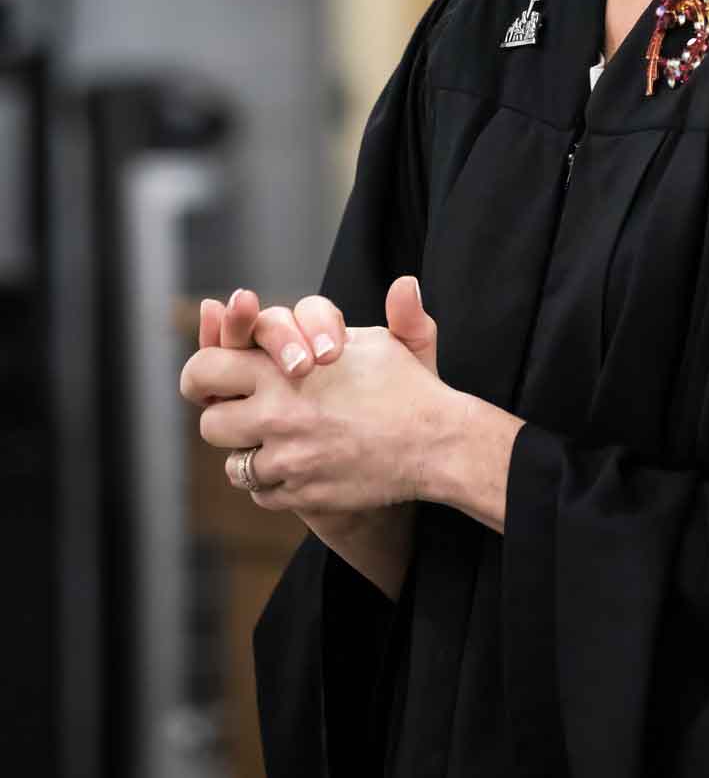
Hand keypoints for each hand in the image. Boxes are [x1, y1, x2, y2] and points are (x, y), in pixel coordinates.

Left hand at [180, 279, 460, 517]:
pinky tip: (298, 467)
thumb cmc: (411, 387)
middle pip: (211, 423)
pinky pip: (262, 495)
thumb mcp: (389, 340)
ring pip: (234, 465)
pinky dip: (274, 484)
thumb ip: (380, 310)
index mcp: (282, 370)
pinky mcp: (300, 494)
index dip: (202, 375)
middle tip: (239, 413)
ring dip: (251, 454)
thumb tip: (405, 282)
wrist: (436, 445)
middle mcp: (276, 415)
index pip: (206, 369)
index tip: (210, 379)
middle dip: (223, 416)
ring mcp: (287, 460)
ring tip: (278, 442)